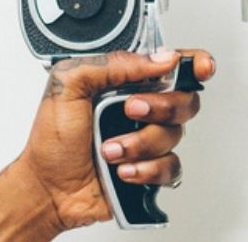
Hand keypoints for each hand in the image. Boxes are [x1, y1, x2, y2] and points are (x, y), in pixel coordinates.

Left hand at [17, 49, 215, 229]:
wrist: (47, 187)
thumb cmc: (52, 139)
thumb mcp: (69, 85)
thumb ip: (111, 64)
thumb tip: (158, 60)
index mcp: (123, 82)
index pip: (168, 65)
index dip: (193, 63)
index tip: (200, 67)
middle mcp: (141, 108)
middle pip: (183, 99)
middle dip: (160, 105)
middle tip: (130, 110)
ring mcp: (146, 139)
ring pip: (175, 135)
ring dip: (140, 143)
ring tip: (110, 149)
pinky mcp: (150, 169)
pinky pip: (171, 167)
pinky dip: (146, 169)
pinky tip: (122, 170)